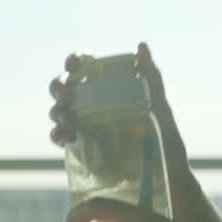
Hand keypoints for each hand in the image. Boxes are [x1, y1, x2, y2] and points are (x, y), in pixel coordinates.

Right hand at [47, 43, 185, 161]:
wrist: (162, 175)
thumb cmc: (164, 137)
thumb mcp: (160, 105)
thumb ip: (151, 76)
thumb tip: (141, 46)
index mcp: (108, 87)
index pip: (84, 65)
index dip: (75, 60)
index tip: (75, 64)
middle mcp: (90, 102)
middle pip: (63, 85)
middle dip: (58, 86)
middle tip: (66, 97)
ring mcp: (82, 124)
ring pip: (57, 110)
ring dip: (57, 112)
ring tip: (70, 122)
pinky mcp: (78, 147)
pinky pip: (58, 136)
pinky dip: (57, 135)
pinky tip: (67, 138)